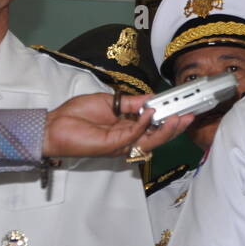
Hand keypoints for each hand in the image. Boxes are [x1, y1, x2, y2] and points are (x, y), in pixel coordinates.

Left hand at [44, 93, 192, 157]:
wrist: (54, 126)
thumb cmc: (76, 114)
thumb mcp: (109, 102)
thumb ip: (131, 103)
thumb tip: (152, 99)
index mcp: (126, 128)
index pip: (153, 125)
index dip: (168, 118)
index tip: (181, 107)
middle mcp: (127, 138)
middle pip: (156, 136)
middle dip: (175, 127)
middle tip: (190, 116)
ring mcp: (121, 144)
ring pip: (150, 141)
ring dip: (166, 130)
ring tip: (180, 118)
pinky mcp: (113, 147)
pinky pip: (134, 136)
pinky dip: (144, 125)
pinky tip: (151, 113)